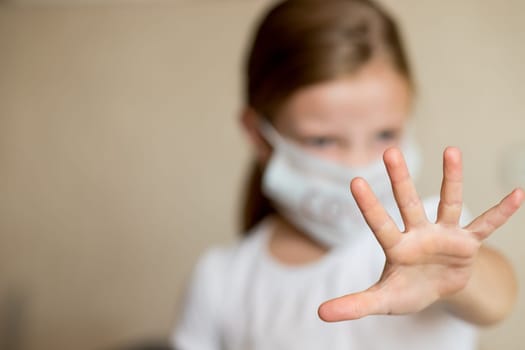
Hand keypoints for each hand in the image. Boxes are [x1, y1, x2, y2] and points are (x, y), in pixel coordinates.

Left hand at [318, 147, 523, 321]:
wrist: (437, 290)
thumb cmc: (407, 290)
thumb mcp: (382, 300)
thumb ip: (354, 304)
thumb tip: (319, 313)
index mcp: (396, 247)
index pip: (380, 224)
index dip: (369, 205)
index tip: (355, 180)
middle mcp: (418, 233)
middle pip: (407, 202)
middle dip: (399, 179)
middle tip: (389, 150)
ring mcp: (444, 235)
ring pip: (448, 203)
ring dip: (451, 179)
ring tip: (452, 150)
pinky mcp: (467, 241)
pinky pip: (487, 225)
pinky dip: (501, 213)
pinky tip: (518, 195)